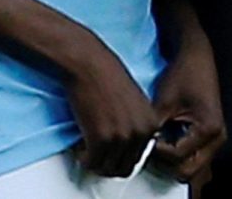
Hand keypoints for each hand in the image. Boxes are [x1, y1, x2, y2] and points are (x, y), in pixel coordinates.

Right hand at [63, 31, 161, 177]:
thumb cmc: (108, 76)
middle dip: (108, 163)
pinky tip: (81, 145)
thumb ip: (137, 124)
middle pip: (125, 167)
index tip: (111, 151)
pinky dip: (84, 158)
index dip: (122, 156)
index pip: (139, 157)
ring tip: (88, 147)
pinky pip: (92, 162)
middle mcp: (140, 132)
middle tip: (97, 153)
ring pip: (107, 168)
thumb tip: (129, 146)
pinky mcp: (101, 139)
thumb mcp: (135, 101)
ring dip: (95, 161)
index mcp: (151, 123)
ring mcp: (122, 137)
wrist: (90, 64)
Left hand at [150, 28, 226, 188]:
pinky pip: (194, 155)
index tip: (145, 137)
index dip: (157, 150)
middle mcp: (217, 137)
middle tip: (152, 144)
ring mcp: (216, 137)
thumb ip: (154, 129)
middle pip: (188, 170)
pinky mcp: (211, 134)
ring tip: (159, 140)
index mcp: (209, 129)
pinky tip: (168, 136)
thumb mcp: (164, 101)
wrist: (197, 55)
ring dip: (174, 159)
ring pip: (191, 166)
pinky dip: (180, 152)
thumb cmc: (184, 73)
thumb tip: (140, 148)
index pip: (178, 157)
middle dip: (167, 161)